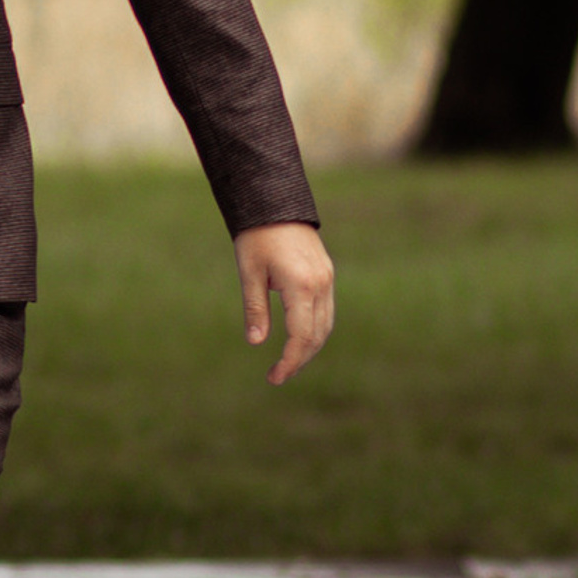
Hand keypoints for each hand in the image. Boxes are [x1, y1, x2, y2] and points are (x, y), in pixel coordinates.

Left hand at [236, 222, 334, 384]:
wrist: (274, 200)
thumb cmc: (256, 235)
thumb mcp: (250, 272)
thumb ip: (255, 309)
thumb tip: (256, 343)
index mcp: (301, 285)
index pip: (301, 336)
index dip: (289, 361)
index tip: (274, 377)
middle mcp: (320, 284)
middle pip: (317, 336)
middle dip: (300, 360)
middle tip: (278, 375)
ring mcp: (327, 278)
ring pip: (325, 325)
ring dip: (309, 348)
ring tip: (288, 362)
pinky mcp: (326, 274)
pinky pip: (326, 311)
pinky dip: (315, 330)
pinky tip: (299, 338)